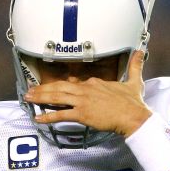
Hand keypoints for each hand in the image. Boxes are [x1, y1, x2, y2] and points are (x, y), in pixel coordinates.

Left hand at [25, 51, 151, 136]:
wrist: (134, 116)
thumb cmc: (134, 103)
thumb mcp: (134, 82)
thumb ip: (135, 66)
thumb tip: (140, 52)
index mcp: (95, 83)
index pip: (73, 83)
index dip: (60, 86)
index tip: (52, 87)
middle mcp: (86, 90)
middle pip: (59, 87)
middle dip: (43, 89)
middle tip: (30, 90)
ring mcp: (82, 101)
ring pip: (57, 97)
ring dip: (40, 97)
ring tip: (28, 98)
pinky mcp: (82, 114)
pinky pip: (61, 115)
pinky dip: (48, 116)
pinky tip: (38, 118)